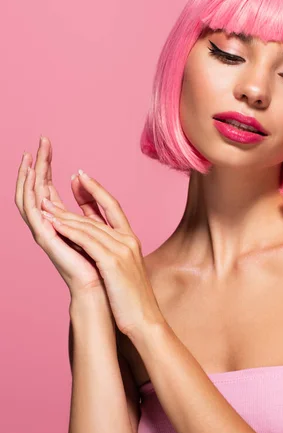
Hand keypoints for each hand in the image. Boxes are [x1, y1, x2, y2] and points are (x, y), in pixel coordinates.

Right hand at [15, 136, 106, 297]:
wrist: (102, 291)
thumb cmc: (102, 263)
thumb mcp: (96, 225)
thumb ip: (87, 205)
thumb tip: (80, 180)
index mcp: (60, 221)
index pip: (48, 187)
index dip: (47, 165)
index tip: (48, 143)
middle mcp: (49, 225)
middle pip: (37, 188)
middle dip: (38, 164)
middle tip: (41, 140)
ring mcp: (44, 232)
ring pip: (29, 197)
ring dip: (29, 175)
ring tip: (31, 153)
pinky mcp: (45, 239)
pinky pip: (32, 212)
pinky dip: (29, 193)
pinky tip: (31, 176)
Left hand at [40, 170, 164, 338]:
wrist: (146, 321)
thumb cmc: (132, 300)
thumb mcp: (123, 269)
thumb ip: (111, 252)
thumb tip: (96, 243)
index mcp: (131, 240)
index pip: (112, 206)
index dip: (95, 189)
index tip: (80, 175)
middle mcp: (127, 240)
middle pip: (98, 212)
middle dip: (77, 194)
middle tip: (57, 178)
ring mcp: (121, 250)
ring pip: (88, 224)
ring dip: (64, 212)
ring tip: (45, 201)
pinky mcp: (112, 262)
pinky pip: (86, 240)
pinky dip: (69, 229)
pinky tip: (54, 222)